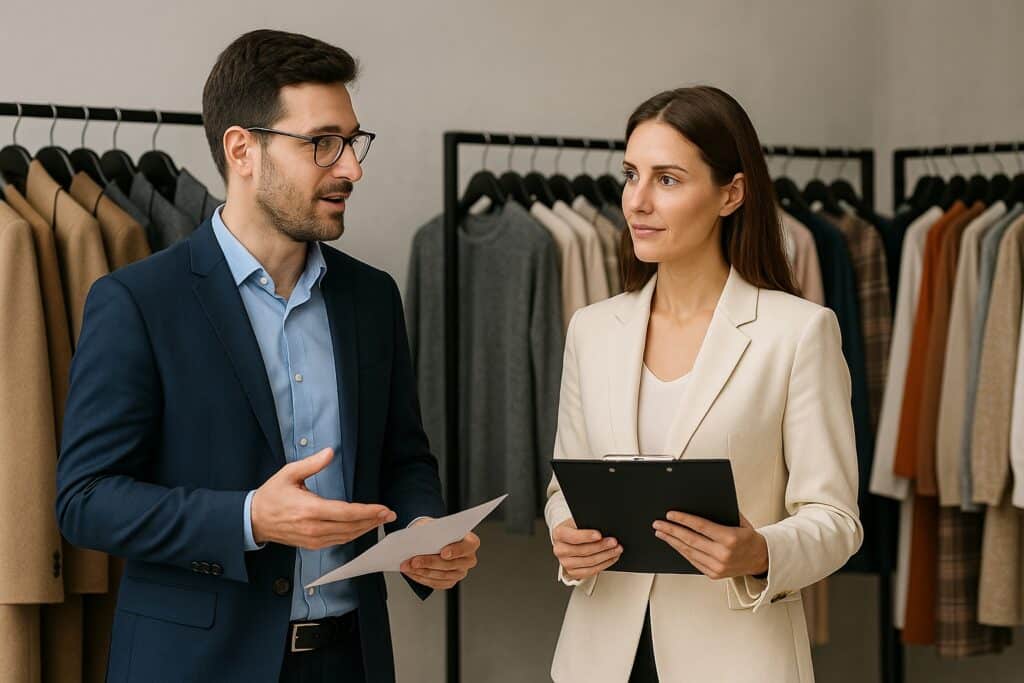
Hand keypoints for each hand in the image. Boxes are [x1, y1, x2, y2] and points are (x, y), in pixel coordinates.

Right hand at [251, 447, 395, 548]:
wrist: (254, 519)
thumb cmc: (272, 495)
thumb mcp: (289, 473)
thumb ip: (312, 463)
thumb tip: (330, 452)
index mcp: (309, 509)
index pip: (345, 513)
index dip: (367, 512)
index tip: (383, 508)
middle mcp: (313, 528)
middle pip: (350, 527)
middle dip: (372, 520)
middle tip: (389, 514)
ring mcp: (313, 539)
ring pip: (346, 536)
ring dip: (365, 529)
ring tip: (380, 520)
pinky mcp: (312, 544)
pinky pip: (338, 541)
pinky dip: (353, 535)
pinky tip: (362, 528)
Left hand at [400, 519, 479, 589]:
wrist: (435, 539)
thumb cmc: (437, 530)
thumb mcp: (434, 524)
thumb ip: (431, 530)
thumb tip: (419, 536)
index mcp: (471, 542)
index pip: (467, 547)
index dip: (456, 551)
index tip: (443, 552)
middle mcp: (469, 560)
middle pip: (450, 565)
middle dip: (429, 563)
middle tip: (414, 561)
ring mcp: (460, 573)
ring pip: (441, 576)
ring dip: (422, 572)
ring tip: (407, 566)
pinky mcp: (450, 581)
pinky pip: (435, 583)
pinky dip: (421, 578)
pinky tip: (411, 572)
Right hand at [551, 519, 621, 580]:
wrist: (568, 539)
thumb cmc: (575, 529)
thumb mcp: (577, 521)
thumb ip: (587, 524)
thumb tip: (604, 527)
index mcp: (559, 534)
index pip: (573, 537)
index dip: (586, 536)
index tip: (599, 535)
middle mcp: (560, 550)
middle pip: (583, 551)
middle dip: (601, 546)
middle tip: (614, 542)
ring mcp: (565, 563)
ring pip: (589, 562)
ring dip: (606, 556)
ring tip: (616, 550)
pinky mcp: (573, 572)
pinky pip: (590, 571)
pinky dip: (603, 565)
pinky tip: (611, 558)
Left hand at [653, 512, 767, 579]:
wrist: (762, 560)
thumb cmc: (749, 538)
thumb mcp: (740, 521)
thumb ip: (722, 513)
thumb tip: (699, 504)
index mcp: (730, 539)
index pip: (701, 527)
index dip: (683, 520)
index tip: (670, 514)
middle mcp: (723, 554)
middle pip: (691, 540)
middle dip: (672, 531)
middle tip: (658, 524)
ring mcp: (717, 566)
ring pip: (689, 552)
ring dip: (672, 541)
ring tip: (661, 533)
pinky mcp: (713, 574)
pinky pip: (693, 561)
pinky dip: (681, 551)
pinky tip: (673, 544)